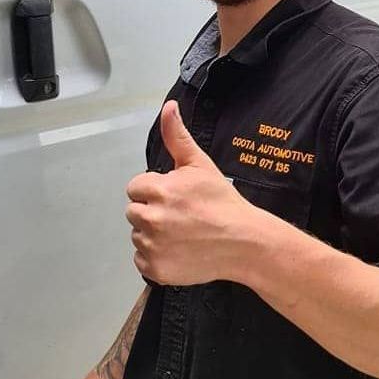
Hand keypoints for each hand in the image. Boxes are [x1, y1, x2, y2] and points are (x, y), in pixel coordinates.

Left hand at [126, 100, 259, 285]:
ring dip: (153, 234)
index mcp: (159, 190)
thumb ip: (177, 137)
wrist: (244, 242)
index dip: (155, 190)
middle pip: (134, 211)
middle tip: (181, 216)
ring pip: (138, 235)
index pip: (136, 187)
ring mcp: (153, 246)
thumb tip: (169, 108)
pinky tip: (179, 250)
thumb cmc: (223, 203)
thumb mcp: (201, 165)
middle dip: (152, 211)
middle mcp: (152, 218)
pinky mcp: (156, 269)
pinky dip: (156, 257)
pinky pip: (142, 260)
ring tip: (182, 233)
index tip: (176, 197)